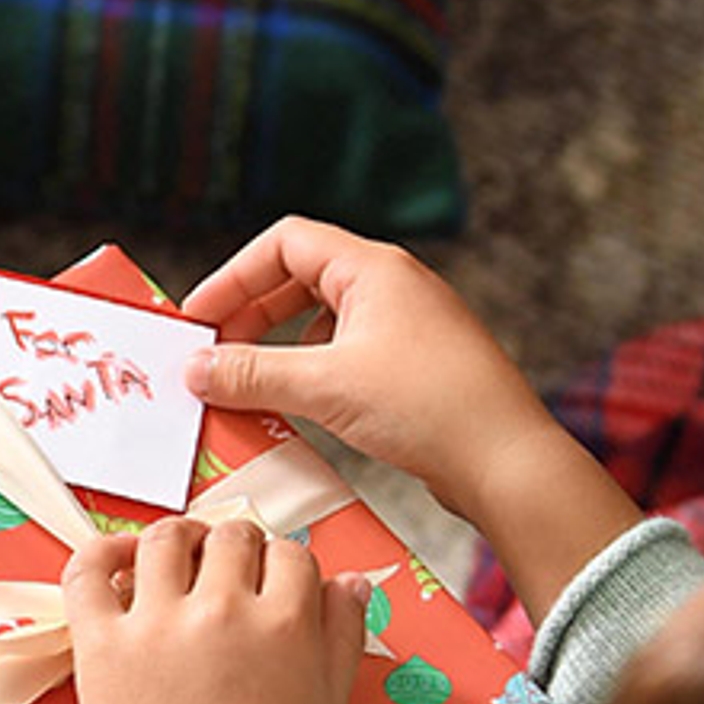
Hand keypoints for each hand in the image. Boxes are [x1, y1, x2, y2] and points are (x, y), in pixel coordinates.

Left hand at [64, 514, 366, 703]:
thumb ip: (343, 637)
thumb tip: (350, 581)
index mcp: (288, 625)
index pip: (291, 555)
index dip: (283, 565)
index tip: (270, 585)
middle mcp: (224, 610)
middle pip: (232, 537)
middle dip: (235, 549)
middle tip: (225, 577)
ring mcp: (157, 623)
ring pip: (166, 538)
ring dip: (178, 538)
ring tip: (179, 558)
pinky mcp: (101, 643)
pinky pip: (88, 570)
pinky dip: (101, 552)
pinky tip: (117, 559)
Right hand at [178, 217, 638, 621]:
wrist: (506, 460)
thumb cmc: (428, 407)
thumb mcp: (325, 387)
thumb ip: (253, 374)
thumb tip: (196, 370)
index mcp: (374, 268)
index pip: (285, 243)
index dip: (234, 276)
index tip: (200, 319)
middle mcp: (394, 286)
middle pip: (301, 278)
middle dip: (251, 315)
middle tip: (215, 356)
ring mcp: (408, 326)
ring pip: (324, 320)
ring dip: (279, 347)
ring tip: (248, 385)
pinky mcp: (416, 366)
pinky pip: (347, 354)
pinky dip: (312, 372)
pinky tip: (297, 406)